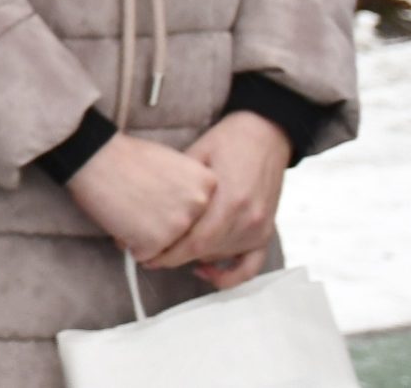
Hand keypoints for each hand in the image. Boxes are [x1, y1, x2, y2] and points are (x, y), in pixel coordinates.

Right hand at [66, 132, 218, 260]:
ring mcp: (178, 225)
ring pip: (168, 250)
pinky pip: (145, 255)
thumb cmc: (126, 157)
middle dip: (166, 231)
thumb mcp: (173, 164)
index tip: (163, 204)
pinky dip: (130, 244)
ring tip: (129, 214)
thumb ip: (190, 190)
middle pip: (189, 236)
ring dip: (148, 239)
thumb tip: (193, 218)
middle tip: (144, 211)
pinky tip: (120, 221)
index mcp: (208, 184)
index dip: (181, 215)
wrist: (93, 155)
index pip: (205, 217)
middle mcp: (200, 205)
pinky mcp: (154, 241)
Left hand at [142, 111, 289, 286]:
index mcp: (229, 200)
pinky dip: (229, 275)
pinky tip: (205, 270)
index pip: (194, 242)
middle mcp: (247, 219)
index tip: (144, 256)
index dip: (167, 254)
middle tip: (147, 255)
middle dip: (173, 257)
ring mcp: (259, 228)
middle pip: (204, 252)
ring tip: (167, 253)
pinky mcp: (266, 232)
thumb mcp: (196, 155)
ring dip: (193, 259)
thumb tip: (147, 206)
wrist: (265, 134)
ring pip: (220, 256)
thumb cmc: (229, 140)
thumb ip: (178, 184)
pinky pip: (250, 266)